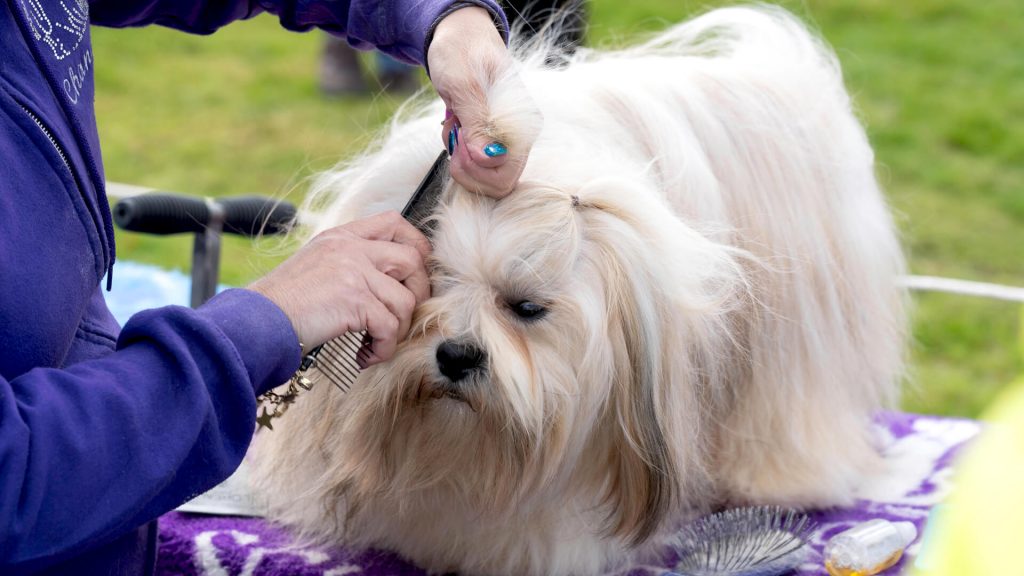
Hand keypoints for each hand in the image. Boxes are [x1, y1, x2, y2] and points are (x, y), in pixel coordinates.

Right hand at [249, 212, 430, 365]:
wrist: (256, 322)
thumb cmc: (282, 305)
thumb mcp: (316, 266)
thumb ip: (349, 264)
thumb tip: (389, 284)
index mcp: (342, 236)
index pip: (394, 222)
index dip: (415, 247)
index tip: (412, 276)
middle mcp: (351, 248)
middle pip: (412, 259)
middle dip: (417, 293)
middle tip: (400, 318)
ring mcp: (354, 271)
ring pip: (406, 299)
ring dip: (397, 330)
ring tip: (375, 344)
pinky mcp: (355, 299)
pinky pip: (390, 327)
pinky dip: (382, 348)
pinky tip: (364, 356)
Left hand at [427, 6, 538, 198]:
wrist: (459, 36)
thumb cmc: (462, 52)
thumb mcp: (465, 85)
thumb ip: (478, 124)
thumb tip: (489, 160)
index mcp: (522, 124)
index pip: (505, 175)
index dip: (475, 169)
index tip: (459, 142)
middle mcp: (519, 137)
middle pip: (497, 183)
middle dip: (467, 168)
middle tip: (454, 139)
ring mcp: (506, 140)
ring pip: (484, 176)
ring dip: (460, 159)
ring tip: (454, 126)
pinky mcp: (491, 140)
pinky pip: (475, 164)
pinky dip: (458, 152)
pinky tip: (455, 127)